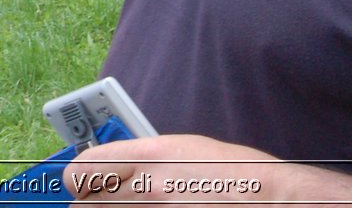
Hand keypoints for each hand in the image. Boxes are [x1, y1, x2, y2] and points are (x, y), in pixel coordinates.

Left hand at [63, 134, 276, 201]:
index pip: (81, 170)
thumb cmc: (233, 175)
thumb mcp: (183, 150)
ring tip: (138, 207)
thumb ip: (143, 158)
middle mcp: (145, 189)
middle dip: (94, 204)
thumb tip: (112, 170)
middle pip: (86, 205)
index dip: (80, 180)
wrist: (272, 203)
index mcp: (148, 156)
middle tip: (110, 203)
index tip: (85, 184)